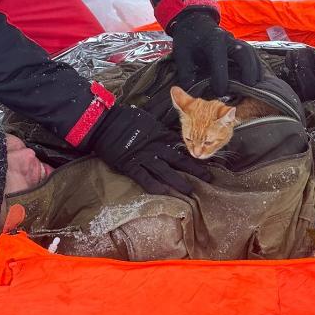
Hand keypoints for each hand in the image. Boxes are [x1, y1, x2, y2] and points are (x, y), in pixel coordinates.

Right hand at [90, 105, 210, 194]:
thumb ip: (161, 131)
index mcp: (161, 135)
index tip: (207, 160)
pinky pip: (144, 178)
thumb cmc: (126, 120)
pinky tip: (165, 193)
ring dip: (178, 181)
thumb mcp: (148, 121)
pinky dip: (155, 186)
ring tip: (190, 190)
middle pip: (180, 160)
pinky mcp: (130, 166)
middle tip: (209, 178)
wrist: (104, 124)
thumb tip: (172, 136)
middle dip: (195, 169)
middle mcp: (156, 147)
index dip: (195, 154)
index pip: (182, 146)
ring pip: (165, 171)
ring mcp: (143, 157)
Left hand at [170, 11, 259, 95]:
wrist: (195, 23)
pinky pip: (252, 54)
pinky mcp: (239, 45)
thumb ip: (187, 75)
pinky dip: (256, 66)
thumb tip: (196, 93)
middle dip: (248, 69)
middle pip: (243, 52)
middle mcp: (226, 39)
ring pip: (250, 52)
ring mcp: (235, 41)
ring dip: (256, 68)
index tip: (219, 93)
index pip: (219, 61)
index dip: (221, 79)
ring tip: (257, 84)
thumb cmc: (188, 42)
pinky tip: (257, 78)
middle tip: (249, 86)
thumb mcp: (182, 57)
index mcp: (211, 41)